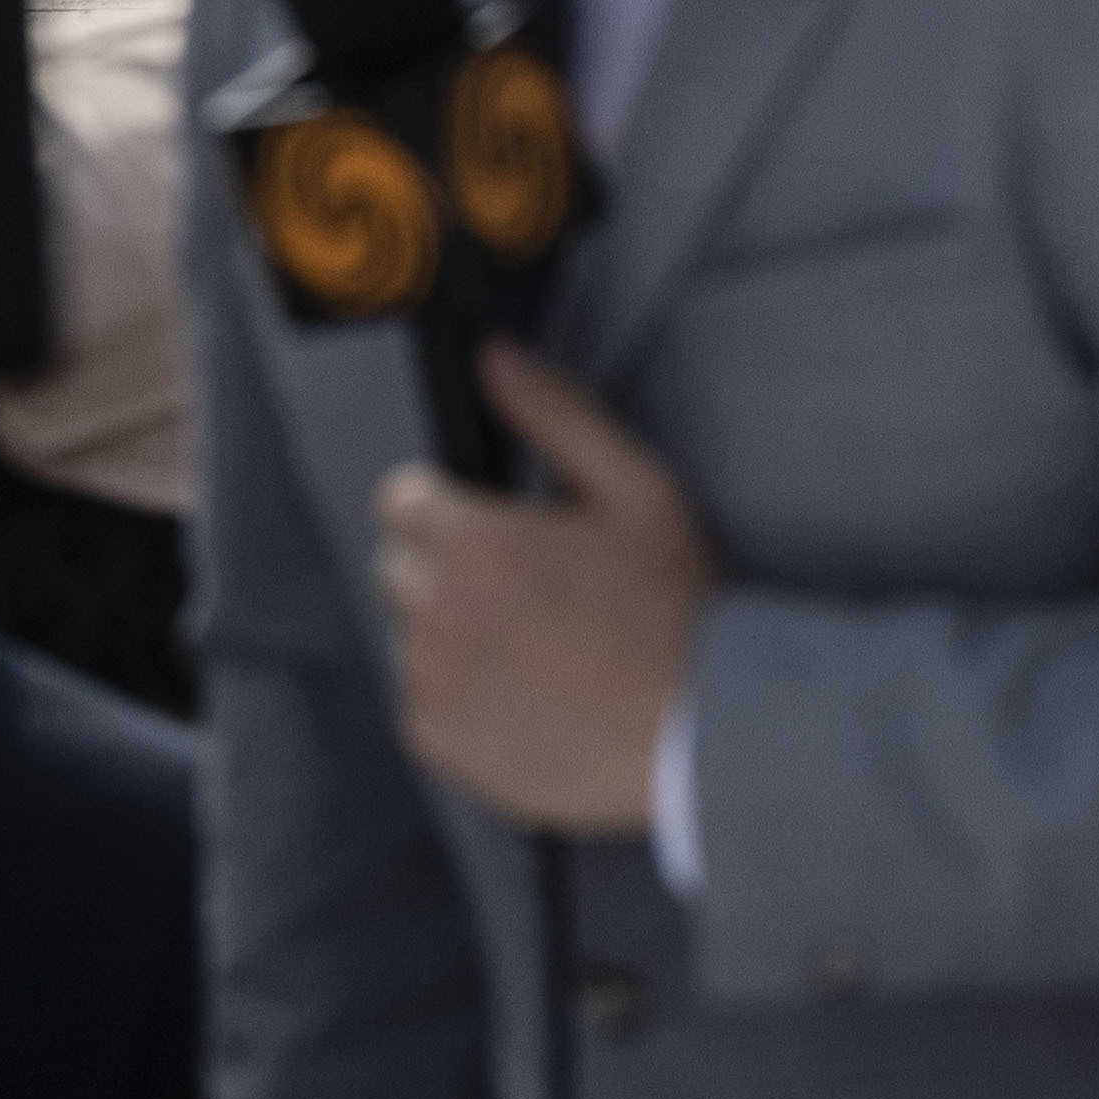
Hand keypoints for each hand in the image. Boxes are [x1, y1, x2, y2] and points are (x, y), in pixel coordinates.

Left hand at [373, 347, 716, 835]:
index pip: (399, 499)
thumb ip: (554, 412)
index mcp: (475, 542)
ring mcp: (433, 685)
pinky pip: (421, 701)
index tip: (493, 525)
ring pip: (408, 634)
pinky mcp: (441, 744)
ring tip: (534, 646)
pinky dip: (459, 696)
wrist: (701, 734)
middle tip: (525, 587)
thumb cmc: (676, 608)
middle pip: (396, 565)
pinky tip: (527, 694)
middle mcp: (437, 615)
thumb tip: (496, 355)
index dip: (447, 503)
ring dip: (450, 631)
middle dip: (445, 565)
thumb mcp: (636, 487)